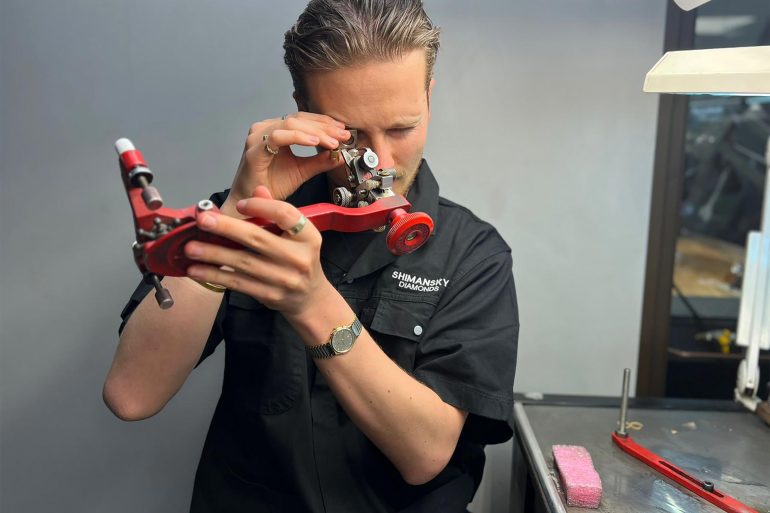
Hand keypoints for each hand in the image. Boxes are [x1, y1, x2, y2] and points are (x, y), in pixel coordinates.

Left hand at [185, 186, 334, 316]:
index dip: (261, 207)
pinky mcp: (269, 295)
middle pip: (258, 238)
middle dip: (226, 228)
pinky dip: (215, 275)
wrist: (310, 297)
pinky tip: (196, 269)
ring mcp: (283, 279)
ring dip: (213, 254)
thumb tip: (256, 191)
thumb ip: (276, 212)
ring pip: (242, 262)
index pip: (285, 215)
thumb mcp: (296, 235)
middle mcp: (298, 257)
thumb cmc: (299, 259)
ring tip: (190, 247)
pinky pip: (237, 282)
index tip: (239, 204)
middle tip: (202, 220)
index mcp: (307, 236)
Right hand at [223, 113, 350, 214]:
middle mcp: (265, 129)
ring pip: (290, 124)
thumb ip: (320, 161)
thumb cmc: (271, 186)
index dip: (325, 123)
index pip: (303, 119)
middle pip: (299, 119)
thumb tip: (340, 155)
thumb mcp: (302, 171)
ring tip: (332, 141)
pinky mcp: (254, 150)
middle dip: (324, 127)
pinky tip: (314, 142)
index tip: (344, 132)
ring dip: (315, 132)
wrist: (253, 205)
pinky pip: (278, 137)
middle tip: (343, 136)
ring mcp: (258, 138)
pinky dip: (298, 138)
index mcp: (276, 130)